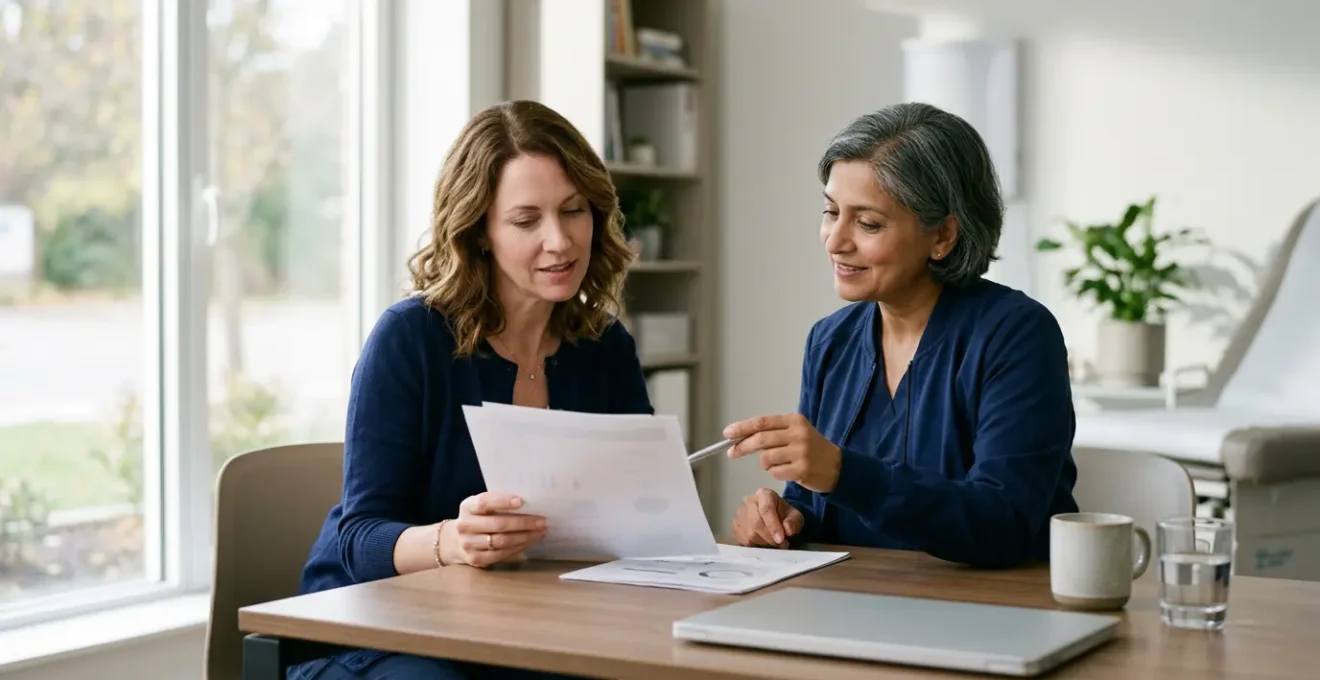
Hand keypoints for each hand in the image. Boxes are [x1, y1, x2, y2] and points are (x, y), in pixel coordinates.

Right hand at [442, 492, 546, 567]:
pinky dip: (519, 548)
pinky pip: (501, 554)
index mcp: (468, 507)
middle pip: (497, 524)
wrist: (456, 540)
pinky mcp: (476, 559)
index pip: (485, 502)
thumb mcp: (482, 506)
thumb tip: (530, 503)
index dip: (503, 501)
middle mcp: (465, 526)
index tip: (521, 501)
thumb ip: (498, 503)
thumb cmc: (478, 518)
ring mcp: (468, 544)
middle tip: (541, 521)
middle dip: (523, 522)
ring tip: (540, 532)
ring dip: (525, 537)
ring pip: (502, 541)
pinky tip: (529, 541)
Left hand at [724, 413, 841, 491]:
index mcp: (794, 420)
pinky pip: (775, 473)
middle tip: (731, 453)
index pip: (762, 422)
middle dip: (742, 446)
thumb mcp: (796, 432)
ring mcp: (801, 452)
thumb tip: (740, 437)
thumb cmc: (811, 448)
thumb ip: (772, 433)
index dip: (742, 427)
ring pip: (766, 458)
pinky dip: (775, 473)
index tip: (727, 433)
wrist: (838, 466)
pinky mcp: (802, 470)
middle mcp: (798, 434)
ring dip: (765, 463)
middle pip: (761, 439)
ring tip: (776, 463)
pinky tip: (787, 471)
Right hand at [732, 488, 803, 548]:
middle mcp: (749, 501)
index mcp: (765, 494)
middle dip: (769, 537)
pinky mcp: (735, 525)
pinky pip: (743, 540)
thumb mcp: (795, 517)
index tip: (781, 539)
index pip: (766, 509)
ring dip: (763, 542)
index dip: (773, 526)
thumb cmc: (784, 515)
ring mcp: (739, 513)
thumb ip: (793, 522)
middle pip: (756, 522)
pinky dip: (754, 545)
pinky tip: (763, 542)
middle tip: (780, 544)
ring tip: (773, 543)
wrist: (775, 516)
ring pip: (749, 533)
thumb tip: (787, 529)